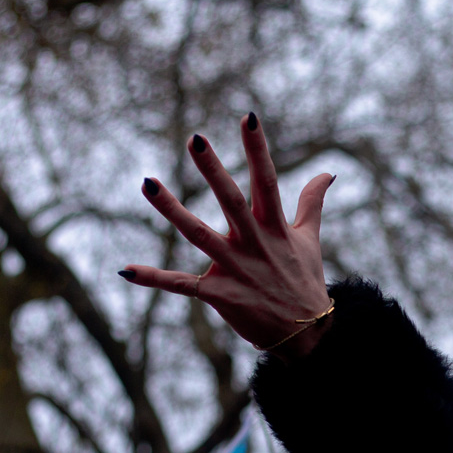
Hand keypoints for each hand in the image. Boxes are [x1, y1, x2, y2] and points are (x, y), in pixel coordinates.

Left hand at [121, 114, 335, 357]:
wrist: (309, 336)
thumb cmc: (305, 283)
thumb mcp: (309, 240)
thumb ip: (312, 203)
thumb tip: (327, 173)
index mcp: (274, 227)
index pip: (267, 180)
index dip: (257, 148)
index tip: (248, 116)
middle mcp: (254, 244)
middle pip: (232, 201)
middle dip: (214, 171)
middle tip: (195, 139)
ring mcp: (235, 269)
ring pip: (198, 235)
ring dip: (171, 209)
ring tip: (147, 183)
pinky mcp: (219, 295)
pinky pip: (181, 285)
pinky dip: (154, 278)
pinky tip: (125, 269)